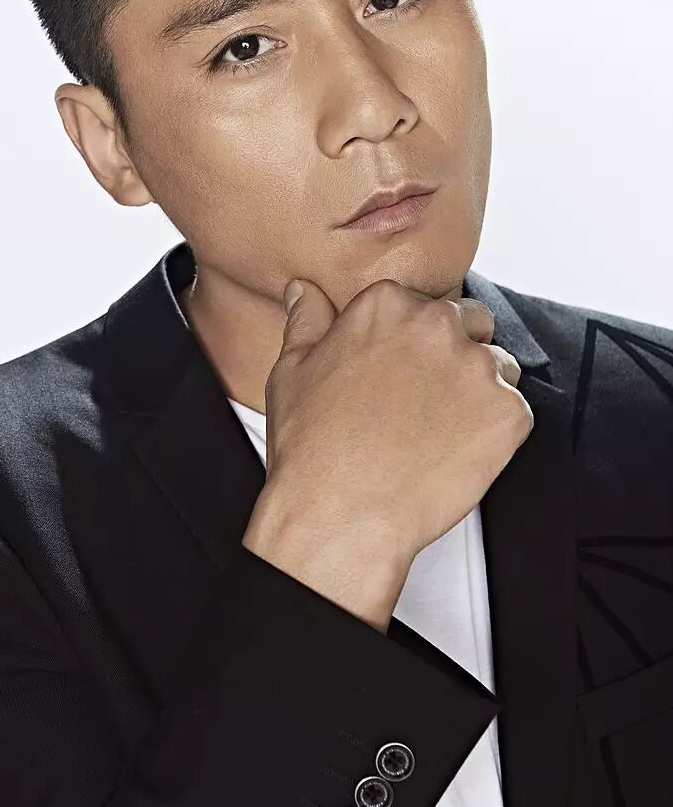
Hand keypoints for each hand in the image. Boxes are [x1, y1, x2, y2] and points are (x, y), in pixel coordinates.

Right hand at [242, 276, 532, 630]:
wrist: (341, 516)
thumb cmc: (312, 448)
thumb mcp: (291, 372)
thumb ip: (306, 321)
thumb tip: (303, 290)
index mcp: (387, 304)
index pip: (423, 304)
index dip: (414, 341)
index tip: (400, 372)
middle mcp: (437, 324)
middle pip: (472, 323)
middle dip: (456, 354)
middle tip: (425, 402)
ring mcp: (477, 368)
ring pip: (499, 367)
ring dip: (480, 391)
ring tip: (440, 433)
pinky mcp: (508, 413)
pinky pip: (514, 413)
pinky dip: (494, 434)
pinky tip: (455, 455)